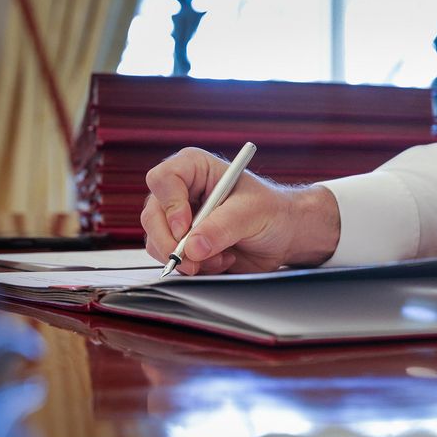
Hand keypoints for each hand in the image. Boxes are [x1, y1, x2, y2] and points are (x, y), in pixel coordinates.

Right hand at [141, 147, 339, 274]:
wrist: (284, 235)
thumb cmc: (272, 212)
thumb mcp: (252, 214)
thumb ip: (222, 228)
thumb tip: (192, 248)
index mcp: (194, 168)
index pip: (164, 179)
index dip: (170, 205)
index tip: (185, 228)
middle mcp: (181, 192)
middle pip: (152, 214)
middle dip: (170, 242)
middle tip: (192, 262)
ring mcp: (178, 220)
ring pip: (157, 241)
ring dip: (187, 259)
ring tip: (222, 257)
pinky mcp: (183, 244)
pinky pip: (170, 260)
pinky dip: (194, 268)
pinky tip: (220, 261)